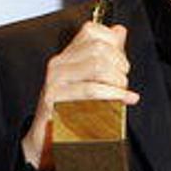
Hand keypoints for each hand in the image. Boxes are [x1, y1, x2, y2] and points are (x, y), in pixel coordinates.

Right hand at [21, 22, 138, 170]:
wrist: (47, 140)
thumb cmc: (72, 110)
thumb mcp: (91, 79)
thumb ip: (106, 54)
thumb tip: (119, 30)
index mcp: (67, 56)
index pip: (91, 31)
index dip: (114, 44)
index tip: (122, 64)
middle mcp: (58, 64)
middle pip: (98, 49)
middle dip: (120, 65)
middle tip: (123, 82)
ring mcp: (55, 81)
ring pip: (97, 66)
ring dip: (118, 81)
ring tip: (122, 93)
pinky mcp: (55, 100)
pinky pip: (91, 90)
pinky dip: (114, 95)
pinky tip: (124, 100)